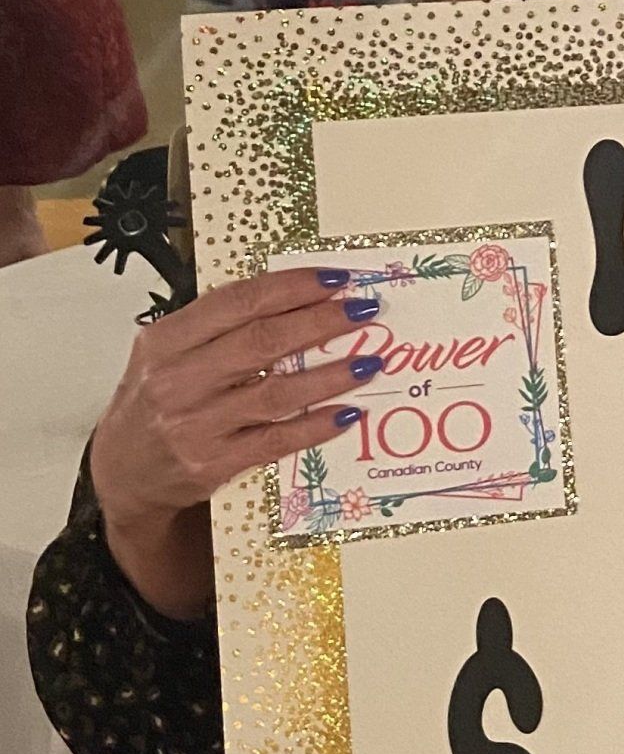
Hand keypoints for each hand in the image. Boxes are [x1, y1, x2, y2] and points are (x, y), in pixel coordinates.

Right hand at [90, 268, 383, 619]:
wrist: (124, 473)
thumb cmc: (157, 402)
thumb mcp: (167, 355)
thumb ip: (216, 327)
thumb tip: (297, 297)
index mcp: (164, 341)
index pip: (238, 301)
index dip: (294, 287)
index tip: (337, 279)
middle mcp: (175, 381)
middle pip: (262, 342)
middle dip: (322, 322)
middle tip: (366, 312)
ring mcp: (193, 426)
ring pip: (276, 393)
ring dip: (331, 375)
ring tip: (369, 361)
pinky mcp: (211, 465)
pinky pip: (277, 441)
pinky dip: (317, 425)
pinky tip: (348, 412)